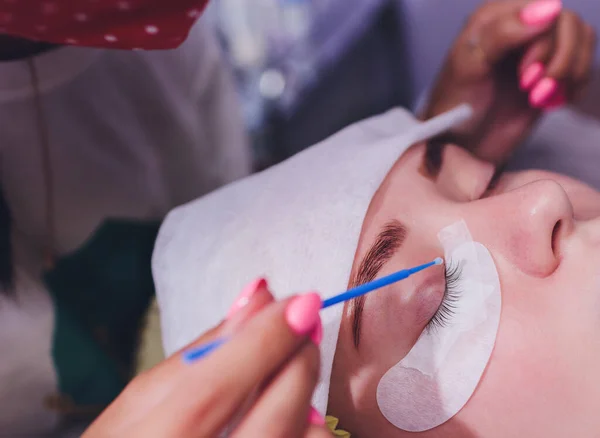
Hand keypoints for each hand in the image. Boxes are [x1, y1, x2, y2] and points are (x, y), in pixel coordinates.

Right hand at [83, 280, 330, 437]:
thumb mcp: (141, 401)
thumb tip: (257, 298)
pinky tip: (292, 417)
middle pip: (271, 421)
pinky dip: (307, 430)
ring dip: (307, 402)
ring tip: (290, 376)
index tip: (302, 301)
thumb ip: (201, 351)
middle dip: (299, 364)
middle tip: (304, 327)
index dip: (264, 341)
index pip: (213, 388)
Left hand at [422, 0, 595, 163]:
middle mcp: (519, 26)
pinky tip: (553, 101)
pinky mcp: (550, 73)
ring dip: (569, 71)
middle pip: (567, 24)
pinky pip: (583, 63)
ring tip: (540, 97)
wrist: (461, 144)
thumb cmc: (456, 105)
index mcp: (495, 16)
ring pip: (581, 39)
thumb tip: (549, 8)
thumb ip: (502, 33)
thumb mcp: (469, 66)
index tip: (525, 75)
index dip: (544, 41)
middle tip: (530, 88)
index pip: (544, 7)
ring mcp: (537, 50)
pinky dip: (576, 83)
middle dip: (558, 60)